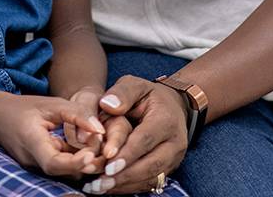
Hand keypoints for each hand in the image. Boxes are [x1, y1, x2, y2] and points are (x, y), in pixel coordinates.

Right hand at [0, 93, 105, 180]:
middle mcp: (33, 160)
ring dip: (83, 162)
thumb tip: (100, 130)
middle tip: (104, 148)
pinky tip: (87, 147)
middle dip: (86, 164)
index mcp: (31, 142)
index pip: (54, 163)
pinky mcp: (41, 166)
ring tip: (98, 145)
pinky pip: (62, 167)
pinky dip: (75, 159)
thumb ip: (76, 114)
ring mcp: (36, 165)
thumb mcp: (51, 104)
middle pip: (63, 172)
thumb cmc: (23, 107)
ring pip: (65, 172)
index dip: (75, 163)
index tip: (92, 153)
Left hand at [79, 77, 187, 194]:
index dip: (127, 154)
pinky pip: (150, 183)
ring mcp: (173, 159)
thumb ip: (121, 92)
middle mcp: (174, 143)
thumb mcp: (135, 85)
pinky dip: (129, 187)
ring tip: (98, 188)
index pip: (146, 140)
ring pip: (151, 178)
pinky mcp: (168, 169)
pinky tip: (109, 188)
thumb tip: (106, 105)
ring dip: (124, 185)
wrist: (172, 107)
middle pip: (150, 165)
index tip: (108, 165)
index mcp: (166, 120)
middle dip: (124, 176)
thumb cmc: (147, 96)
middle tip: (99, 183)